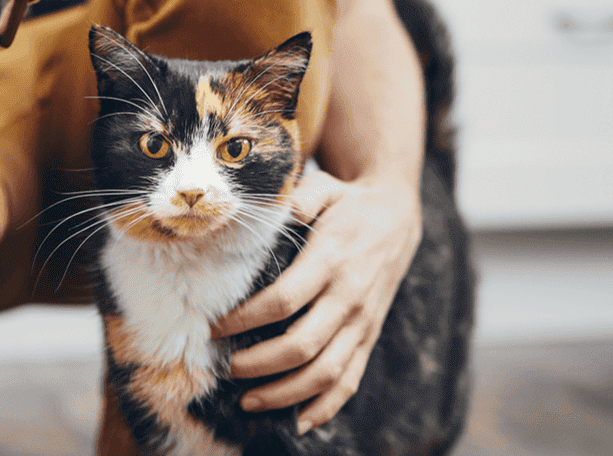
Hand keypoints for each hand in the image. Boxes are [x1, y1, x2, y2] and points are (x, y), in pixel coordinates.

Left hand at [211, 170, 421, 434]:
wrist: (397, 215)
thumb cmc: (347, 202)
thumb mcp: (324, 188)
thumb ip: (299, 199)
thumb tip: (272, 211)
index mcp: (331, 260)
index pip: (284, 301)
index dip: (246, 320)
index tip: (216, 327)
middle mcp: (349, 296)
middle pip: (301, 346)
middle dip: (257, 363)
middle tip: (225, 366)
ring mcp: (362, 322)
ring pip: (325, 372)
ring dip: (285, 393)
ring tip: (248, 400)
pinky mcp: (369, 336)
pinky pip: (351, 380)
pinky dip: (326, 407)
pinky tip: (299, 423)